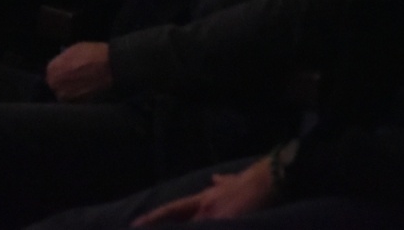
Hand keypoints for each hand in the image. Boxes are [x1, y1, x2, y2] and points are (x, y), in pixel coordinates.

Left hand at [45, 41, 113, 101]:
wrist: (110, 66)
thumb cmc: (93, 54)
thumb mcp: (74, 49)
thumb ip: (62, 59)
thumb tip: (61, 65)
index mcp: (52, 69)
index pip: (51, 72)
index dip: (60, 70)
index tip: (67, 69)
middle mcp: (55, 84)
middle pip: (56, 84)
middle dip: (63, 81)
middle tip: (75, 76)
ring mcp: (66, 96)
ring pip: (65, 94)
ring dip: (71, 90)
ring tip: (82, 83)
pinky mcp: (77, 103)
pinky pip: (74, 100)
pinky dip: (79, 95)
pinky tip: (87, 88)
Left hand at [131, 159, 275, 225]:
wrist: (269, 178)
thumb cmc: (252, 180)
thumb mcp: (233, 180)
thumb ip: (222, 183)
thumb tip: (215, 179)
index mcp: (204, 198)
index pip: (172, 209)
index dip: (153, 218)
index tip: (135, 225)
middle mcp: (205, 208)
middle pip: (181, 224)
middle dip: (166, 228)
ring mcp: (216, 217)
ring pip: (198, 227)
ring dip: (197, 228)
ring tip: (201, 226)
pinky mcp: (229, 221)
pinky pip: (217, 228)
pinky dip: (215, 228)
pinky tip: (218, 228)